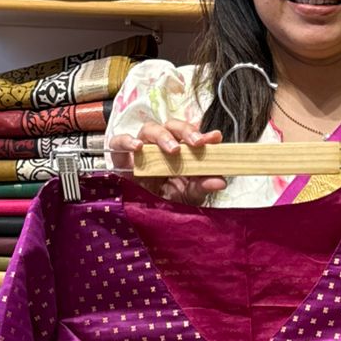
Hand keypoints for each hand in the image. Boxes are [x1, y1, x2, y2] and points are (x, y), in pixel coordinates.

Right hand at [108, 118, 226, 204]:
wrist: (141, 215)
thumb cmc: (166, 200)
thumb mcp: (188, 196)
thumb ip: (202, 187)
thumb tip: (221, 182)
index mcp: (179, 151)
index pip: (191, 136)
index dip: (203, 134)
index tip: (215, 138)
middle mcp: (160, 145)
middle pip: (172, 126)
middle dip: (186, 130)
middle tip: (197, 142)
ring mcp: (141, 149)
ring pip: (149, 129)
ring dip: (163, 135)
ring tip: (173, 149)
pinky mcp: (121, 157)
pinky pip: (119, 142)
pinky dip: (127, 141)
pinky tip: (138, 147)